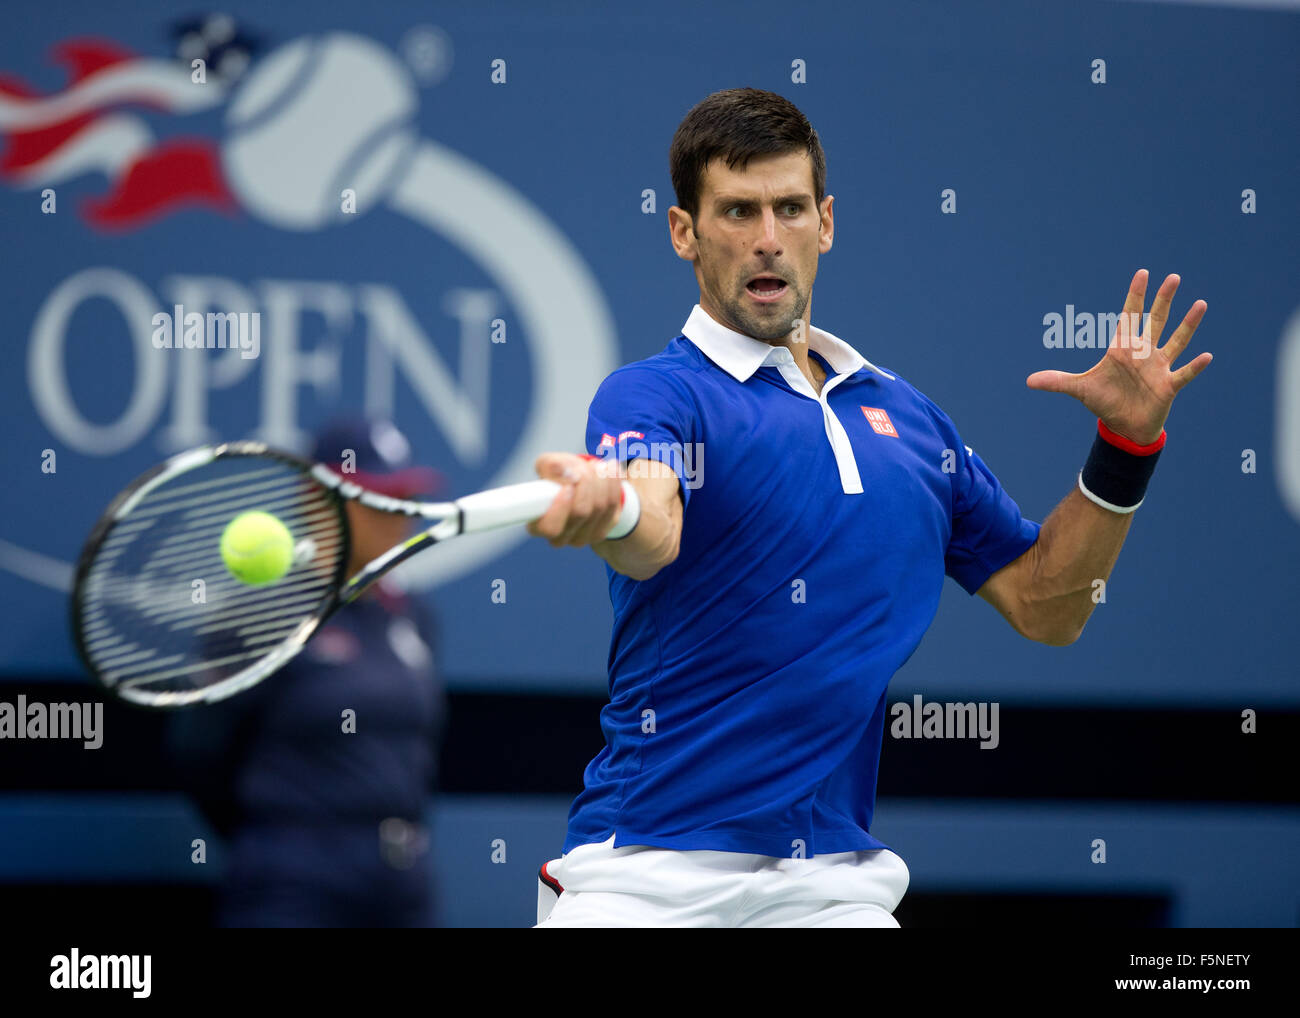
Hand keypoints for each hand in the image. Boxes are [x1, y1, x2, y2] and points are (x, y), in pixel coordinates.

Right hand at [525, 452, 623, 546]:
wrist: (580, 483)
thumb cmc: (558, 475)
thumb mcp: (548, 465)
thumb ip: (550, 466)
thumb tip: (564, 472)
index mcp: (538, 525)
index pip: (549, 527)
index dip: (561, 506)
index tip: (568, 485)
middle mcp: (560, 538)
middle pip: (580, 512)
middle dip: (585, 482)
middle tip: (583, 467)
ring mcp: (582, 538)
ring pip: (599, 507)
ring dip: (600, 480)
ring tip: (595, 464)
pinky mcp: (601, 531)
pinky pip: (613, 505)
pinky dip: (613, 483)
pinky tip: (610, 468)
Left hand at [1027, 269, 1211, 443]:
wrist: (1123, 426)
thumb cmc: (1105, 402)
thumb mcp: (1080, 389)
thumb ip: (1057, 381)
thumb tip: (1028, 381)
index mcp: (1122, 348)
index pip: (1129, 316)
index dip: (1135, 295)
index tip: (1142, 273)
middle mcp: (1143, 353)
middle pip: (1155, 321)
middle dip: (1163, 300)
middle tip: (1173, 277)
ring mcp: (1158, 367)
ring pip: (1176, 341)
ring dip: (1187, 325)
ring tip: (1200, 304)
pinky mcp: (1168, 386)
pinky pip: (1184, 373)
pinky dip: (1194, 366)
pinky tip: (1207, 356)